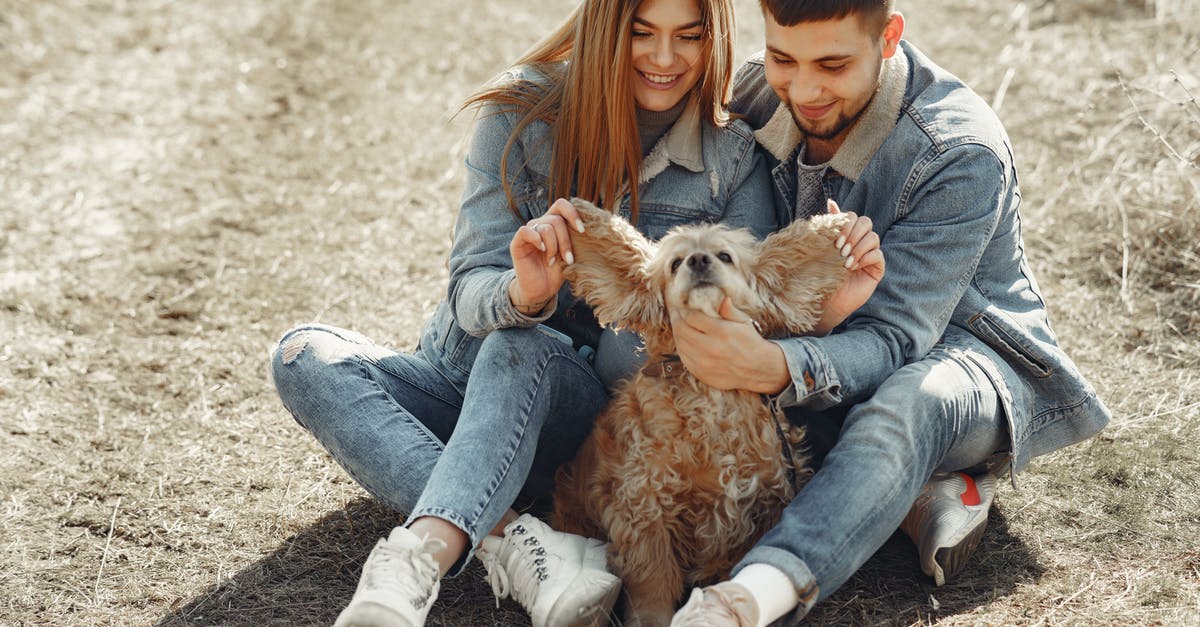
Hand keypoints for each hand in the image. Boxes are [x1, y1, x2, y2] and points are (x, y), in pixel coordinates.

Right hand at [508, 198, 585, 314]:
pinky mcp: (517, 243)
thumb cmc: (558, 272)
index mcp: (554, 224)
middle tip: (568, 259)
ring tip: (553, 262)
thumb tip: (590, 227)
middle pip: (556, 220)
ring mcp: (529, 232)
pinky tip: (542, 250)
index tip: (582, 231)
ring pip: (545, 228)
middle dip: (565, 241)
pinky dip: (537, 239)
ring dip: (553, 247)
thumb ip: (575, 238)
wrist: (542, 290)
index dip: (573, 214)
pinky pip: (526, 231)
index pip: (561, 205)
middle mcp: (540, 224)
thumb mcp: (572, 253)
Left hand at [671, 297, 790, 393]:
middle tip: (676, 313)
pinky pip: (683, 358)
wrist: (758, 370)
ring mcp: (704, 363)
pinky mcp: (701, 373)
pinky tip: (684, 341)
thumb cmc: (750, 342)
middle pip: (681, 330)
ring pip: (680, 344)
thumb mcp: (743, 322)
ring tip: (678, 325)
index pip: (692, 317)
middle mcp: (710, 348)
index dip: (685, 310)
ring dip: (677, 333)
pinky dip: (681, 347)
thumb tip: (722, 298)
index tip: (683, 306)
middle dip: (677, 319)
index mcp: (721, 332)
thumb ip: (729, 310)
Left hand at [816, 199, 884, 332]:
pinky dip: (864, 258)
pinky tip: (852, 268)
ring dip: (858, 247)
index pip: (853, 216)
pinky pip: (878, 255)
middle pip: (866, 222)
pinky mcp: (877, 267)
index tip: (834, 240)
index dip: (845, 224)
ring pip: (873, 237)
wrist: (826, 299)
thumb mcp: (821, 248)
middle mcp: (860, 241)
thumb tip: (831, 202)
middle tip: (840, 250)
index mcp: (847, 234)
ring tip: (845, 261)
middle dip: (852, 233)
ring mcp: (870, 254)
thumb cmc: (821, 274)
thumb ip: (828, 226)